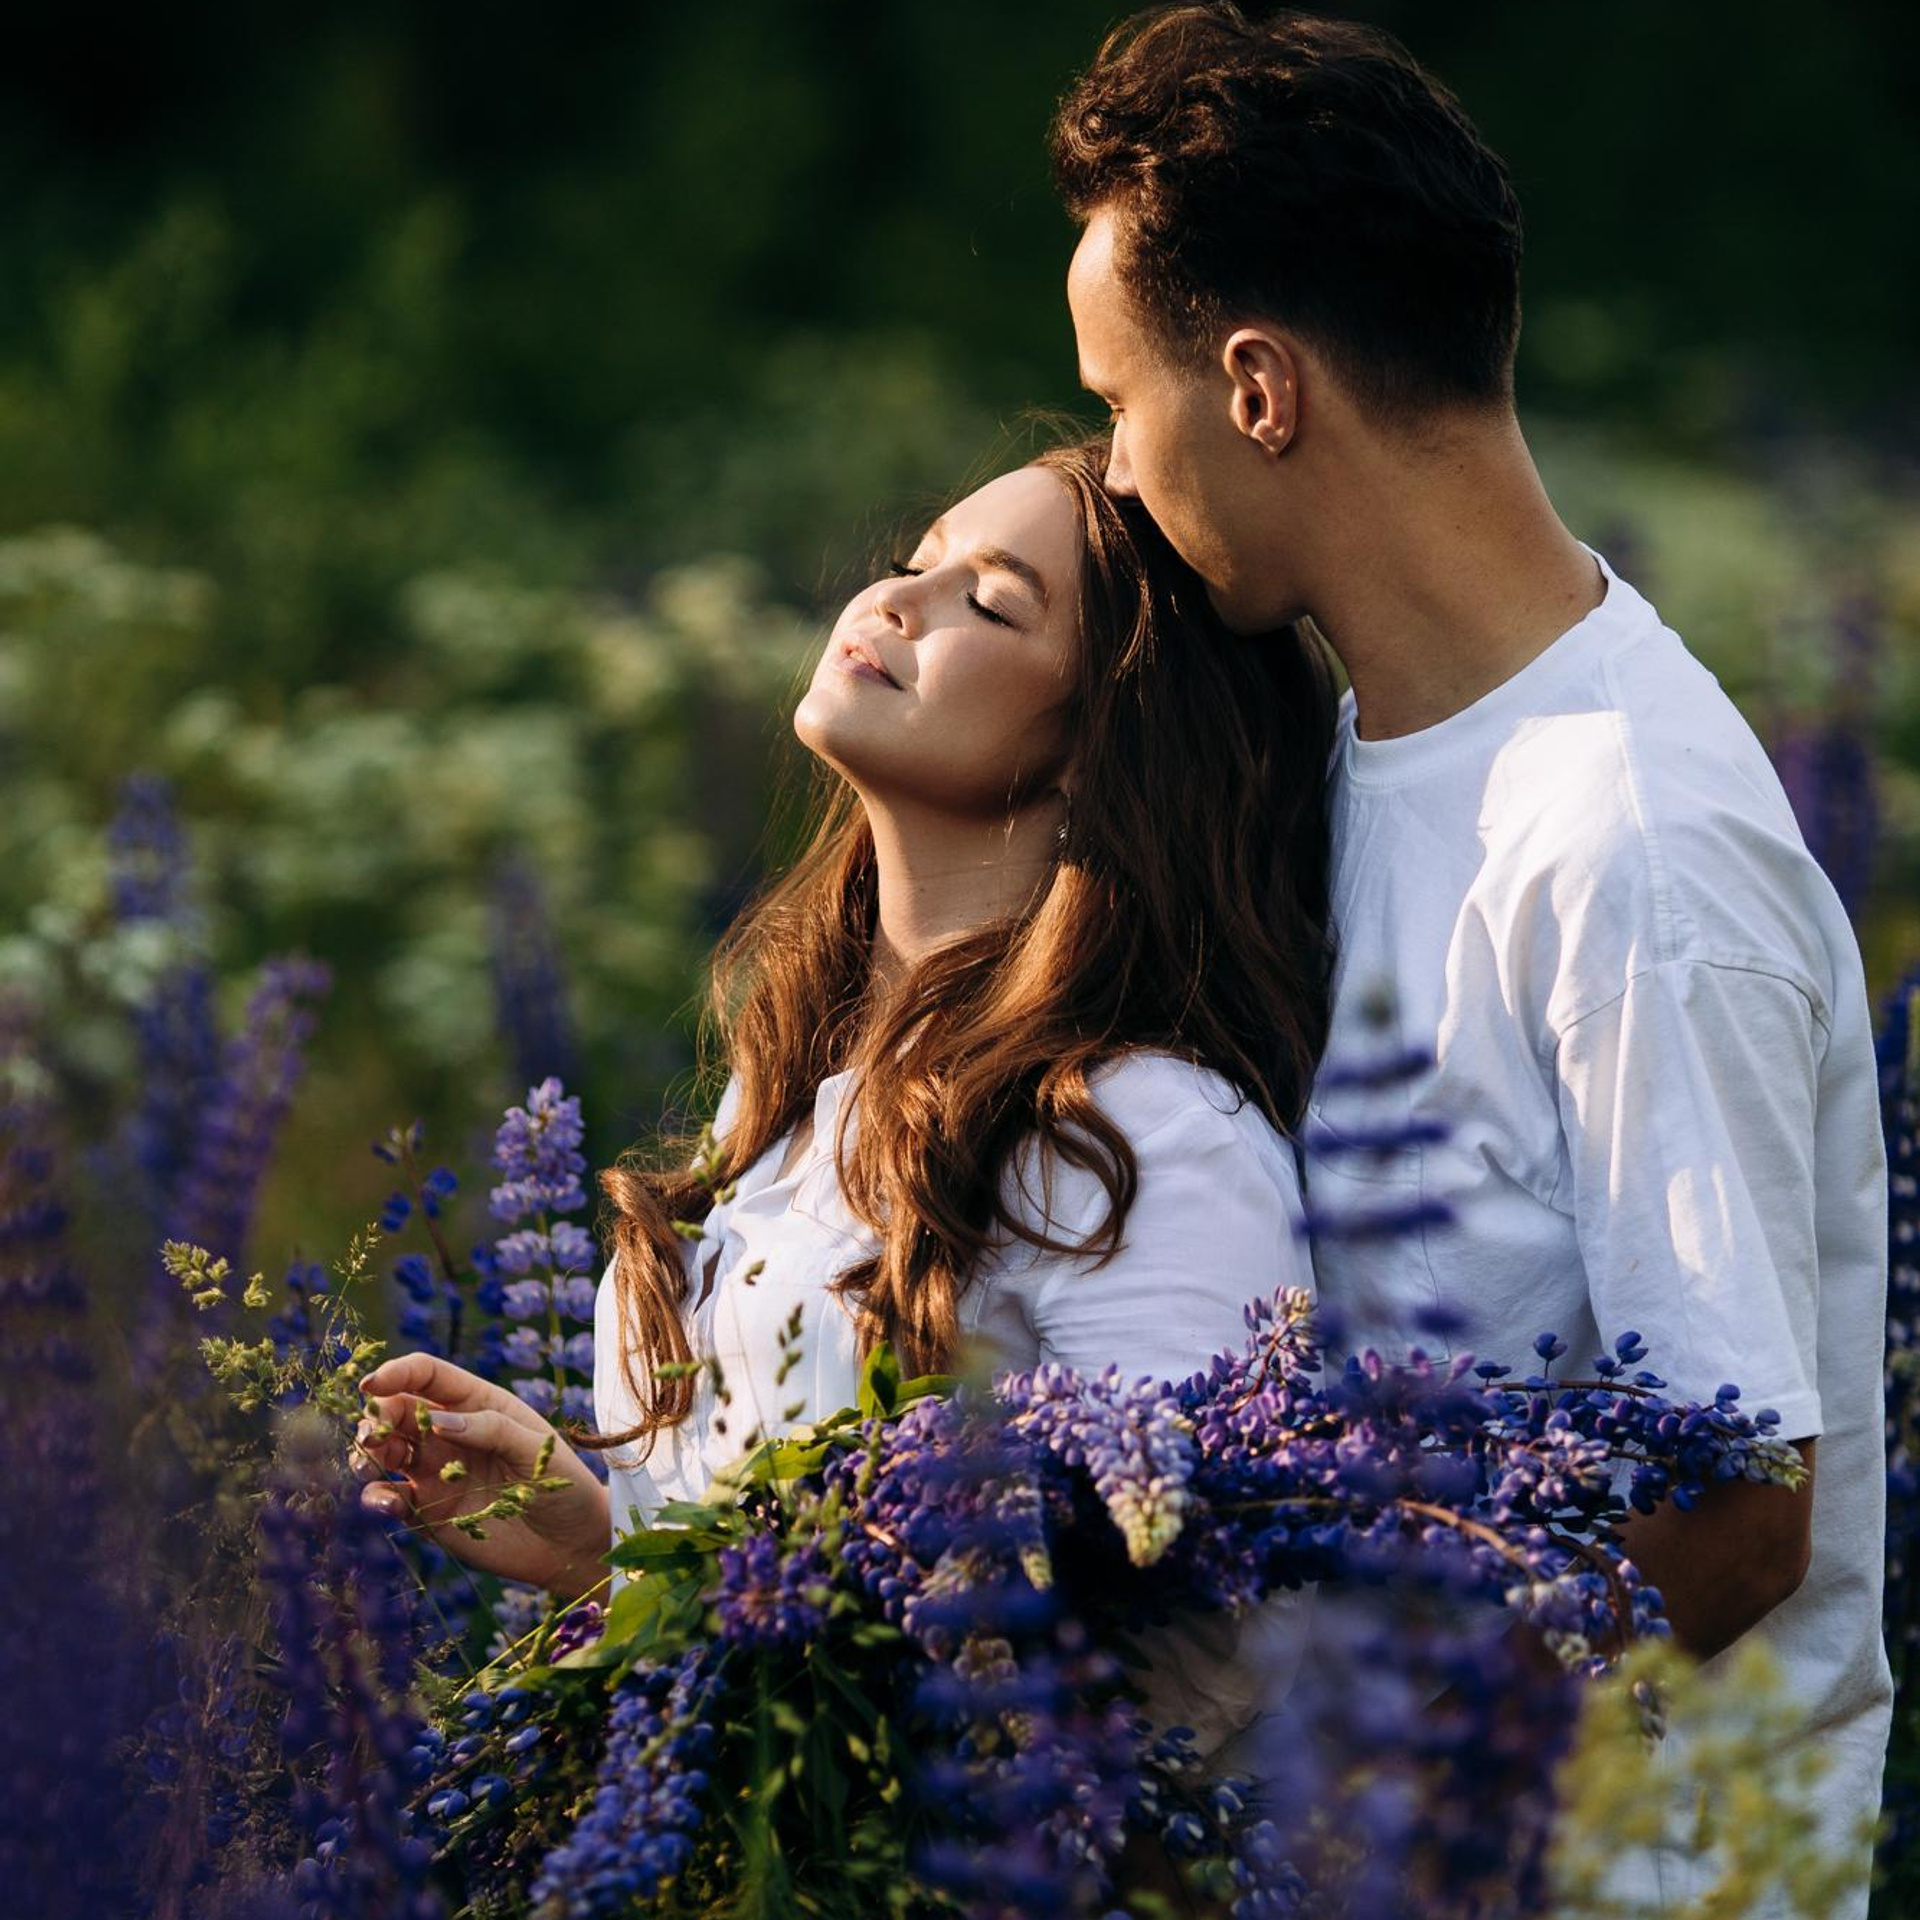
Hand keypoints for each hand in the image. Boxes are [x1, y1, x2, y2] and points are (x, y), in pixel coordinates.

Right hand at [351, 1352, 611, 1601]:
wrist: (569, 1544)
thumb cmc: (562, 1484)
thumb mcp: (535, 1449)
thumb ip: (491, 1429)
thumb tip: (438, 1422)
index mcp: (476, 1403)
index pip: (428, 1376)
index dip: (397, 1373)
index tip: (371, 1385)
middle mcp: (448, 1433)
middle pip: (397, 1411)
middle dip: (376, 1417)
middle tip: (373, 1435)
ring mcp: (435, 1471)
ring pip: (385, 1452)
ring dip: (367, 1454)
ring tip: (369, 1464)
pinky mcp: (427, 1511)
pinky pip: (390, 1498)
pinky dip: (377, 1498)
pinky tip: (388, 1504)